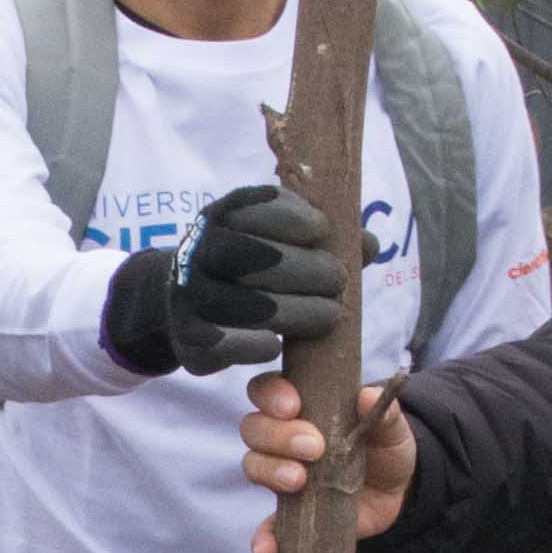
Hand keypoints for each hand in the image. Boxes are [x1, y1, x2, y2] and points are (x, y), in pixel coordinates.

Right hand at [104, 182, 349, 378]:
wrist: (182, 301)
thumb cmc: (247, 265)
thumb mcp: (276, 239)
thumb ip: (322, 239)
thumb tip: (369, 245)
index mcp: (222, 217)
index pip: (252, 208)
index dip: (290, 217)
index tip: (321, 230)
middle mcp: (199, 250)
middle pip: (252, 256)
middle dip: (305, 269)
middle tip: (338, 281)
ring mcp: (188, 294)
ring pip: (244, 304)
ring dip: (296, 312)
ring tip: (330, 316)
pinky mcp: (189, 338)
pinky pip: (226, 343)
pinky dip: (256, 344)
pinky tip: (277, 344)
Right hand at [236, 371, 415, 552]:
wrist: (397, 493)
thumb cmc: (385, 448)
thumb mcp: (391, 428)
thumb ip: (383, 412)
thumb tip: (368, 396)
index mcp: (302, 407)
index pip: (266, 390)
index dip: (271, 394)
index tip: (293, 406)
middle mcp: (282, 438)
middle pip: (254, 427)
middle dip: (278, 435)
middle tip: (313, 448)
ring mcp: (281, 476)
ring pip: (254, 466)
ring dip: (270, 472)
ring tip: (299, 481)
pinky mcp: (289, 514)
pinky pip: (266, 526)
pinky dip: (263, 538)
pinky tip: (268, 549)